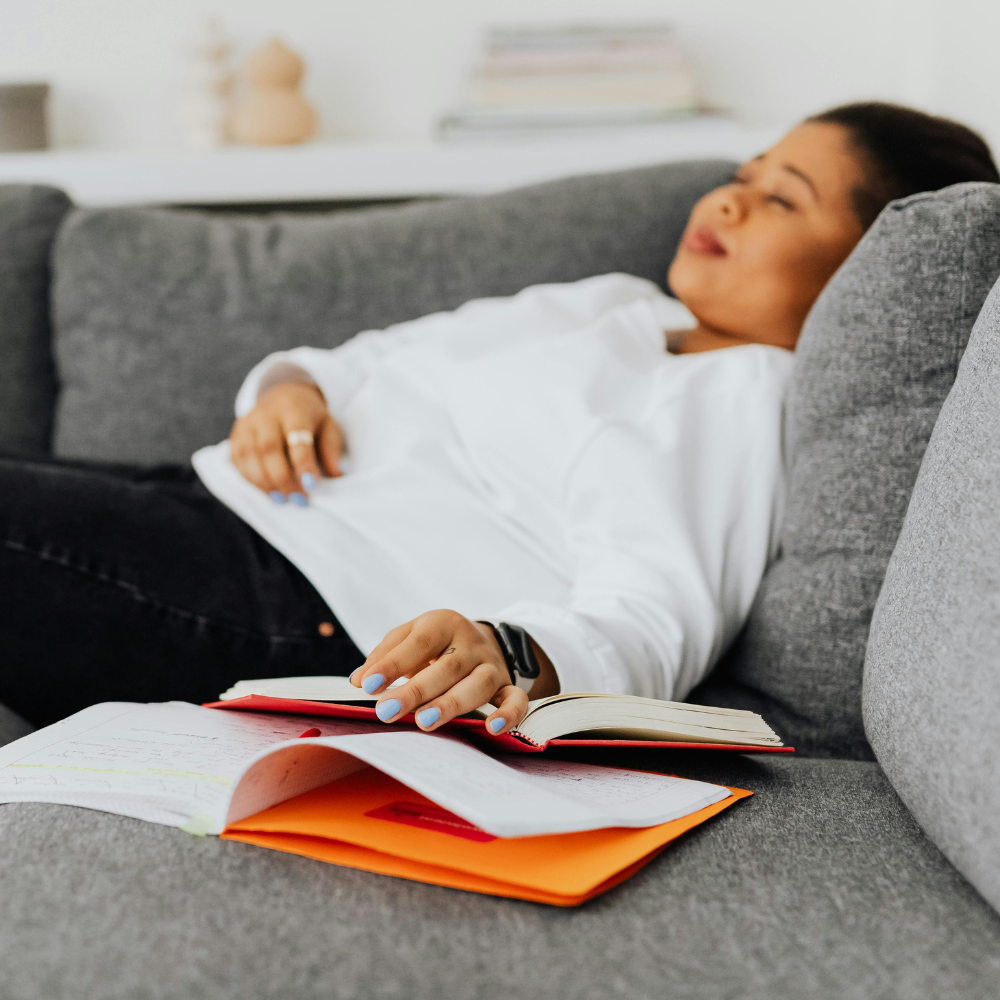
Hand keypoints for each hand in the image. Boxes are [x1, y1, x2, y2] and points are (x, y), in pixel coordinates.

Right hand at [230, 382, 344, 503]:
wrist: (283, 396)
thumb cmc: (309, 416)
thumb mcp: (328, 425)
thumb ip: (331, 448)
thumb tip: (336, 473)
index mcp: (293, 409)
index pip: (297, 438)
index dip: (303, 464)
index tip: (311, 486)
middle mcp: (266, 414)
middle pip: (269, 449)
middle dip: (283, 479)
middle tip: (299, 499)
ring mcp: (247, 423)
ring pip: (249, 456)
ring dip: (265, 483)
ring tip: (283, 499)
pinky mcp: (236, 434)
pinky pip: (238, 460)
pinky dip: (250, 480)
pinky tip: (268, 491)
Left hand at [352, 610, 557, 735]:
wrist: (481, 640)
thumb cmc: (435, 643)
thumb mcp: (410, 636)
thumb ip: (384, 655)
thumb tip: (359, 679)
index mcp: (444, 623)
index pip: (419, 642)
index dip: (393, 664)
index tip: (368, 686)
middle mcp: (472, 642)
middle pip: (448, 666)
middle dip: (416, 690)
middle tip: (387, 711)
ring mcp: (492, 664)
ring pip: (479, 683)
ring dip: (452, 703)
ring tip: (425, 722)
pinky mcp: (508, 685)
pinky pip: (516, 699)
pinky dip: (509, 714)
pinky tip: (492, 727)